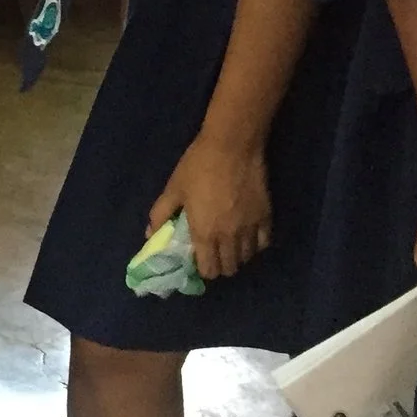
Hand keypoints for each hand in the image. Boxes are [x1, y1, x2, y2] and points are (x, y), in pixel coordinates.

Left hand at [146, 134, 273, 280]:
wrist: (232, 146)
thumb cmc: (198, 166)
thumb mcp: (173, 189)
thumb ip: (160, 214)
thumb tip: (150, 234)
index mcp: (204, 233)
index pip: (208, 270)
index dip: (203, 269)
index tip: (198, 260)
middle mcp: (229, 237)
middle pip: (229, 268)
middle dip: (220, 265)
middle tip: (213, 252)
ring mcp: (250, 228)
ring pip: (247, 258)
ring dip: (237, 256)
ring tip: (229, 244)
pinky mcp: (266, 217)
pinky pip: (263, 243)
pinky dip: (255, 245)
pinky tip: (247, 235)